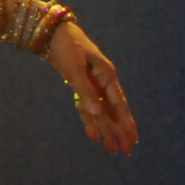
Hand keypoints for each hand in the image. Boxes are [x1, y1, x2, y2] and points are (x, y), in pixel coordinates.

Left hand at [48, 19, 136, 155]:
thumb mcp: (75, 67)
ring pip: (101, 111)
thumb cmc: (66, 46)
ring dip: (105, 130)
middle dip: (118, 132)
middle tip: (124, 152)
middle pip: (112, 111)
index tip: (133, 139)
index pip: (119, 104)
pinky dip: (89, 120)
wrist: (52, 32)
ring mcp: (92, 83)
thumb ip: (85, 90)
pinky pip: (87, 106)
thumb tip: (97, 114)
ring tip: (111, 149)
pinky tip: (92, 133)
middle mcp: (102, 81)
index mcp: (107, 75)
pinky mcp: (81, 84)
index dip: (126, 123)